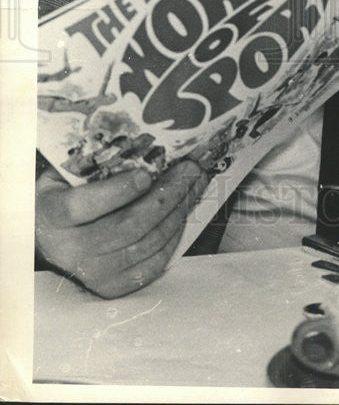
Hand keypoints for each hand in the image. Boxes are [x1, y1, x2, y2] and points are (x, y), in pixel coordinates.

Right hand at [35, 160, 207, 297]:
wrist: (53, 237)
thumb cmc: (68, 194)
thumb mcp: (70, 174)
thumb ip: (96, 162)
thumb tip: (144, 143)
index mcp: (52, 215)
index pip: (83, 206)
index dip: (117, 191)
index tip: (145, 174)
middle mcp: (70, 249)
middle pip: (127, 225)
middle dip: (166, 195)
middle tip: (190, 169)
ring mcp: (92, 273)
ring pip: (146, 243)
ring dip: (178, 211)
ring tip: (195, 184)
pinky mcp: (113, 287)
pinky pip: (154, 263)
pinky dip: (175, 236)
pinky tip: (183, 212)